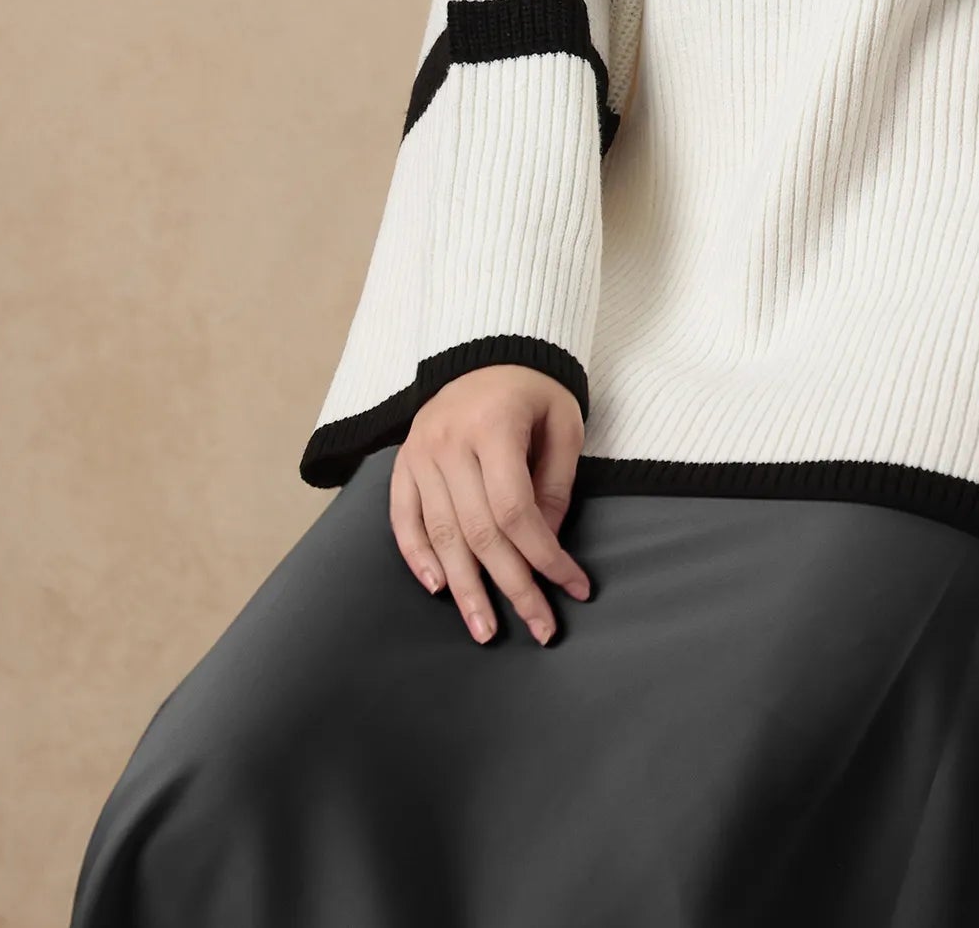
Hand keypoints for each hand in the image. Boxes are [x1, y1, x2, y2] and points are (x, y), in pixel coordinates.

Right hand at [389, 363, 592, 646]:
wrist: (487, 347)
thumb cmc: (534, 389)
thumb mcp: (563, 423)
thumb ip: (555, 483)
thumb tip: (546, 543)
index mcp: (495, 426)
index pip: (517, 511)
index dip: (545, 557)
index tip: (574, 588)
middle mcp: (449, 443)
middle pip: (480, 532)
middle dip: (512, 586)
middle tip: (539, 628)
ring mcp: (420, 453)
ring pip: (441, 534)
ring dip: (465, 589)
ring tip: (485, 630)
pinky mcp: (403, 462)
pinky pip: (404, 519)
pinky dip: (418, 557)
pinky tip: (439, 589)